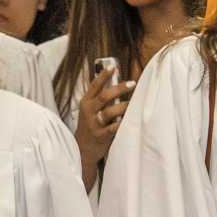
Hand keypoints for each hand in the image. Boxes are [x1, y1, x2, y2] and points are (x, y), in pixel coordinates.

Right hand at [76, 68, 135, 183]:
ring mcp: (94, 124)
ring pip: (110, 111)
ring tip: (134, 103)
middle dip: (119, 89)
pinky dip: (122, 123)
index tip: (114, 67)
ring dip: (124, 106)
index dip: (104, 75)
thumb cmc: (90, 126)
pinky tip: (130, 119)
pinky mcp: (100, 136)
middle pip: (104, 96)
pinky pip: (114, 128)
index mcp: (86, 102)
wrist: (83, 149)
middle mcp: (88, 111)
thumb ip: (99, 98)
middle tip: (132, 84)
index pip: (94, 85)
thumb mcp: (90, 110)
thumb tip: (115, 82)